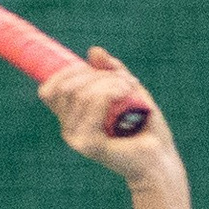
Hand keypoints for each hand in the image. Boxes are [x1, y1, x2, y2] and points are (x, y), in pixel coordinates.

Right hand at [41, 46, 179, 190]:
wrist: (159, 156)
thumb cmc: (144, 126)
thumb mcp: (127, 90)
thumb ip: (111, 71)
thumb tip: (94, 51)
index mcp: (70, 118)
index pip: (49, 90)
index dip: (68, 72)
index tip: (95, 69)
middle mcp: (68, 129)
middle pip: (67, 87)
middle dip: (96, 75)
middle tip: (124, 81)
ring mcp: (77, 139)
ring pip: (82, 93)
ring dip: (110, 82)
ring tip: (129, 88)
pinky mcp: (89, 145)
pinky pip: (93, 104)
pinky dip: (111, 92)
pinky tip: (126, 94)